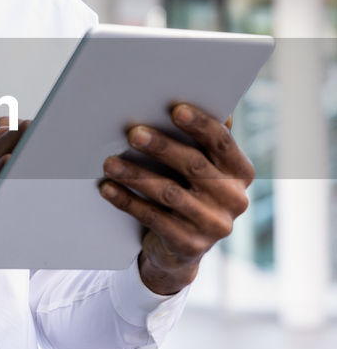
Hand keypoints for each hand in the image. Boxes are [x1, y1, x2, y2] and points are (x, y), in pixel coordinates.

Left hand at [99, 103, 254, 294]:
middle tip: (132, 133)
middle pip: (193, 166)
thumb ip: (201, 140)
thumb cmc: (188, 192)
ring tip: (110, 163)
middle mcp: (234, 199)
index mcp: (241, 172)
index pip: (223, 143)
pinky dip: (127, 201)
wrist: (180, 249)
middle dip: (161, 147)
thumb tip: (193, 98)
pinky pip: (153, 218)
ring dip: (136, 175)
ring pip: (169, 193)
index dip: (200, 125)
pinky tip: (108, 188)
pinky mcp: (189, 245)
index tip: (176, 109)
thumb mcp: (202, 168)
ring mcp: (213, 225)